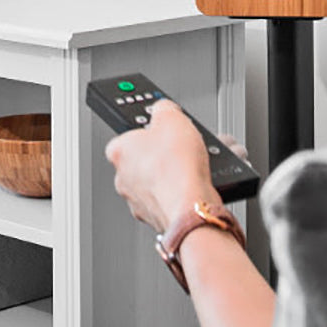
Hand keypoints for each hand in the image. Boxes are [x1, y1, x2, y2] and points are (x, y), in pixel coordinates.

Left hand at [104, 100, 218, 232]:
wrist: (191, 208)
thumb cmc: (176, 168)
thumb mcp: (172, 117)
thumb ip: (164, 108)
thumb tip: (164, 108)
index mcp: (119, 151)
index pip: (130, 135)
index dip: (151, 130)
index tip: (163, 127)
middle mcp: (124, 179)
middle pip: (151, 158)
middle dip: (173, 150)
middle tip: (189, 145)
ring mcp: (141, 201)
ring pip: (166, 179)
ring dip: (186, 170)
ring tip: (208, 161)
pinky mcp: (159, 218)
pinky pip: (177, 198)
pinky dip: (191, 190)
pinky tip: (207, 181)